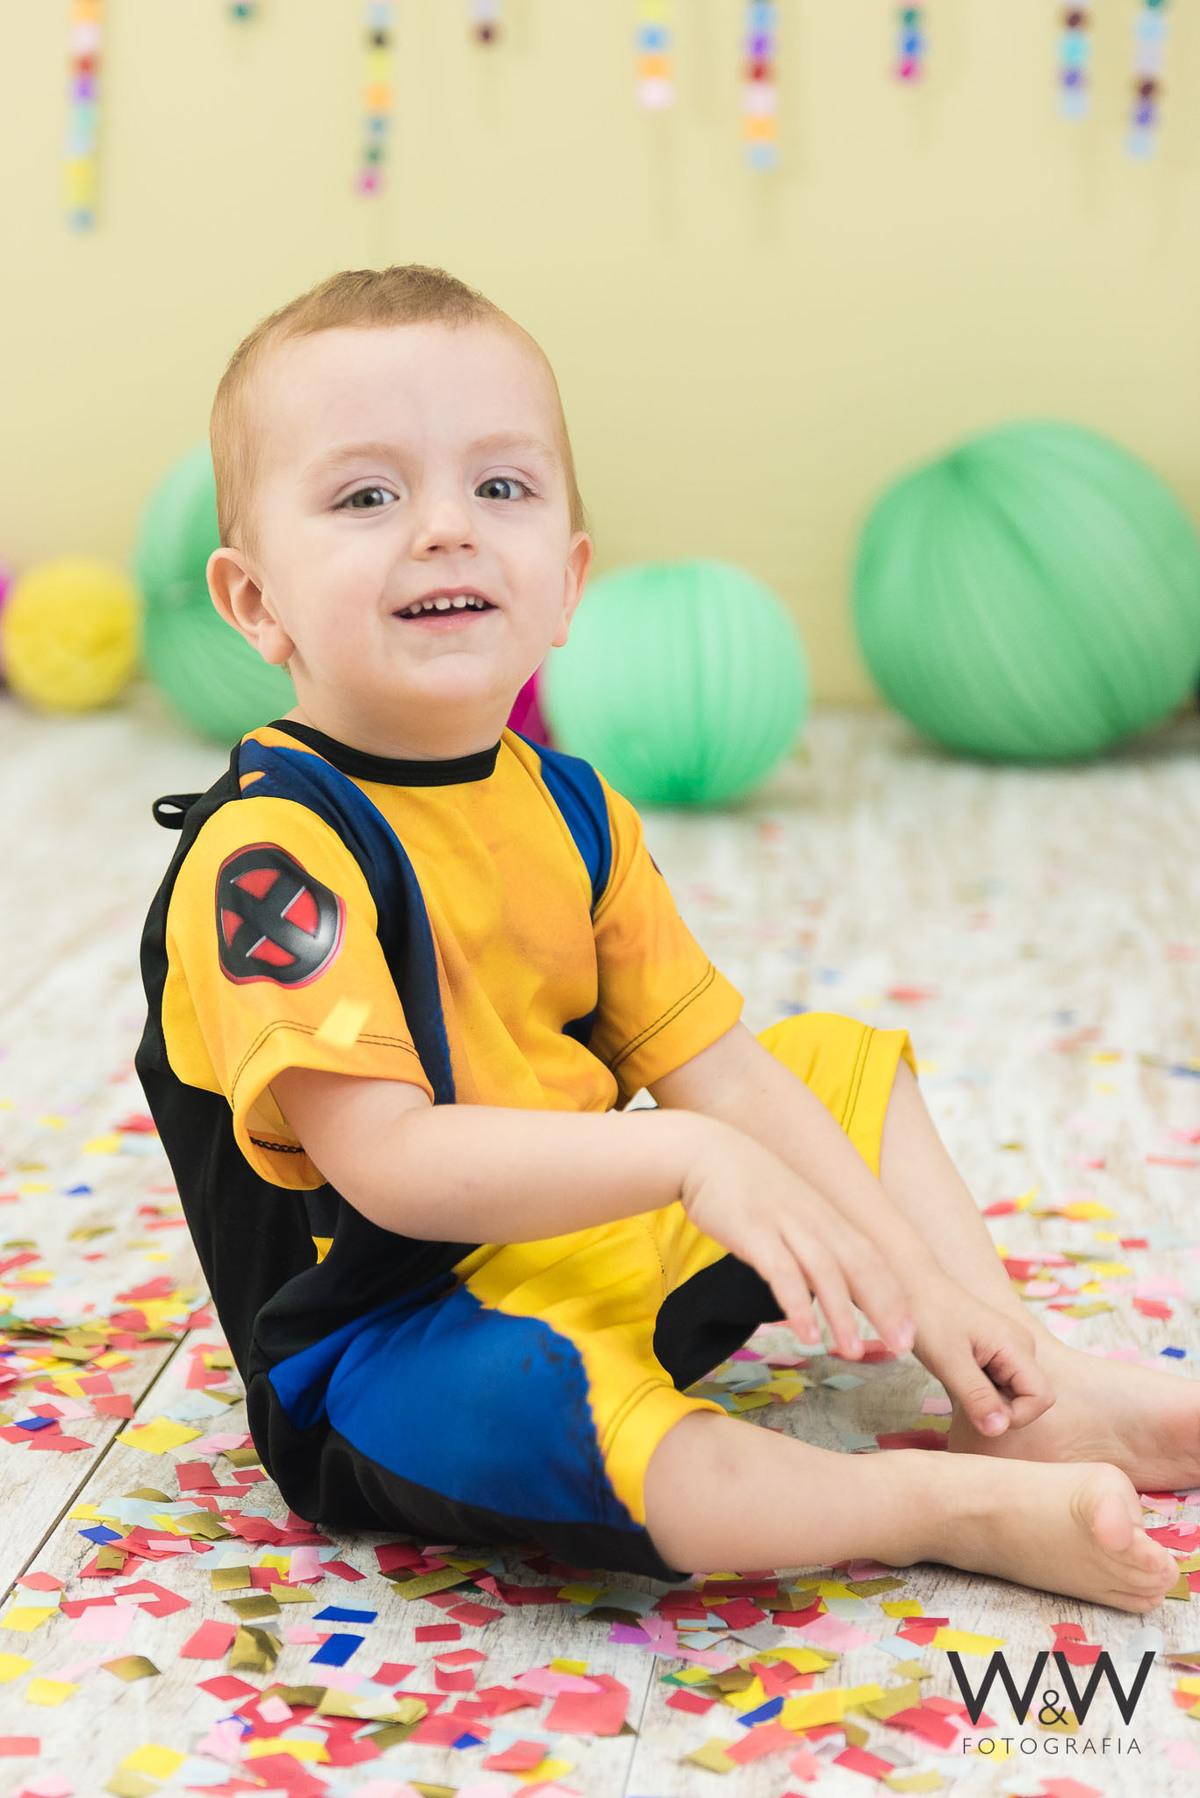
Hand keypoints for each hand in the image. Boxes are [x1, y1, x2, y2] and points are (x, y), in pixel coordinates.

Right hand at [680, 1120, 915, 1359]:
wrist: (704, 1151)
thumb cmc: (746, 1186)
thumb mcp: (789, 1209)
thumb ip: (811, 1238)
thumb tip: (831, 1279)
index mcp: (826, 1217)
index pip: (872, 1258)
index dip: (894, 1295)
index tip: (909, 1332)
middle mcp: (814, 1219)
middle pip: (860, 1265)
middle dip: (884, 1308)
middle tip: (901, 1347)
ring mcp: (784, 1223)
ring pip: (825, 1271)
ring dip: (842, 1314)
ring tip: (853, 1352)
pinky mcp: (753, 1231)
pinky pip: (781, 1272)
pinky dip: (797, 1303)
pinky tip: (805, 1334)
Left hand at [907, 1275, 1054, 1435]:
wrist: (912, 1286)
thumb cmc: (928, 1317)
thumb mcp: (949, 1362)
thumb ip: (977, 1396)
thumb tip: (999, 1430)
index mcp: (1017, 1345)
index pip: (1041, 1398)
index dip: (1016, 1416)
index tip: (979, 1410)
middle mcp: (1022, 1345)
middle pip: (1029, 1397)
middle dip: (1000, 1407)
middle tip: (962, 1388)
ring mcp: (1011, 1347)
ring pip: (1014, 1392)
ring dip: (988, 1398)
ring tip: (958, 1376)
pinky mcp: (997, 1350)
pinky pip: (1001, 1382)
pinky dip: (981, 1388)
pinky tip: (959, 1372)